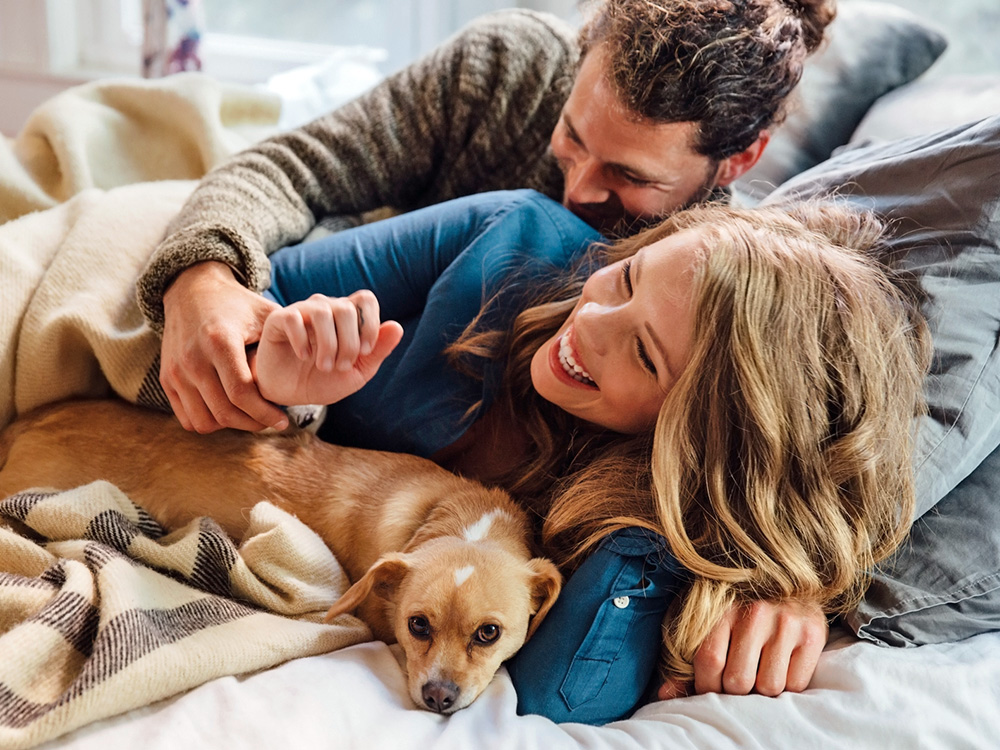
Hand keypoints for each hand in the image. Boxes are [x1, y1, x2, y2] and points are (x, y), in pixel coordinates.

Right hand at [160, 261, 287, 432]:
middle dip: (253, 423)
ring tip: (252, 418)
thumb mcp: (265, 314)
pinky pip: (187, 418)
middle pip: (225, 412)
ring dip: (231, 426)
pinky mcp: (166, 379)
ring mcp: (176, 371)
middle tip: (272, 422)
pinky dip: (209, 422)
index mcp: (220, 341)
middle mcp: (193, 358)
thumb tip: (323, 359)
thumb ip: (290, 335)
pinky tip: (230, 414)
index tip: (284, 419)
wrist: (191, 290)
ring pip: (204, 421)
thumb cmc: (237, 305)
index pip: (242, 393)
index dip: (265, 413)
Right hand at [253, 292, 403, 405]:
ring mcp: (302, 311)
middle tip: (341, 366)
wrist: (289, 394)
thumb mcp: (357, 372)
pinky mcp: (279, 319)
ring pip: (322, 312)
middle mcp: (326, 307)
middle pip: (346, 308)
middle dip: (349, 342)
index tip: (365, 351)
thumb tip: (397, 327)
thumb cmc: (324, 380)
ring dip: (328, 344)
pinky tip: (303, 355)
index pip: (365, 299)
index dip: (370, 323)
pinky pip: (293, 318)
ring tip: (324, 366)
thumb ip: (378, 351)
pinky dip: (302, 340)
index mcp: (348, 316)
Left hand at [658, 599, 827, 699]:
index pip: (710, 661)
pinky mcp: (813, 633)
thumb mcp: (707, 619)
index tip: (708, 687)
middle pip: (739, 680)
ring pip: (770, 686)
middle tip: (736, 681)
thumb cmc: (737, 602)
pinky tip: (780, 667)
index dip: (705, 686)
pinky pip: (796, 683)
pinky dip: (787, 685)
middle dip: (734, 690)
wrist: (786, 573)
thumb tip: (666, 694)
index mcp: (723, 606)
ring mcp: (787, 622)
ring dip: (761, 689)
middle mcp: (756, 612)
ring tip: (758, 672)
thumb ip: (687, 657)